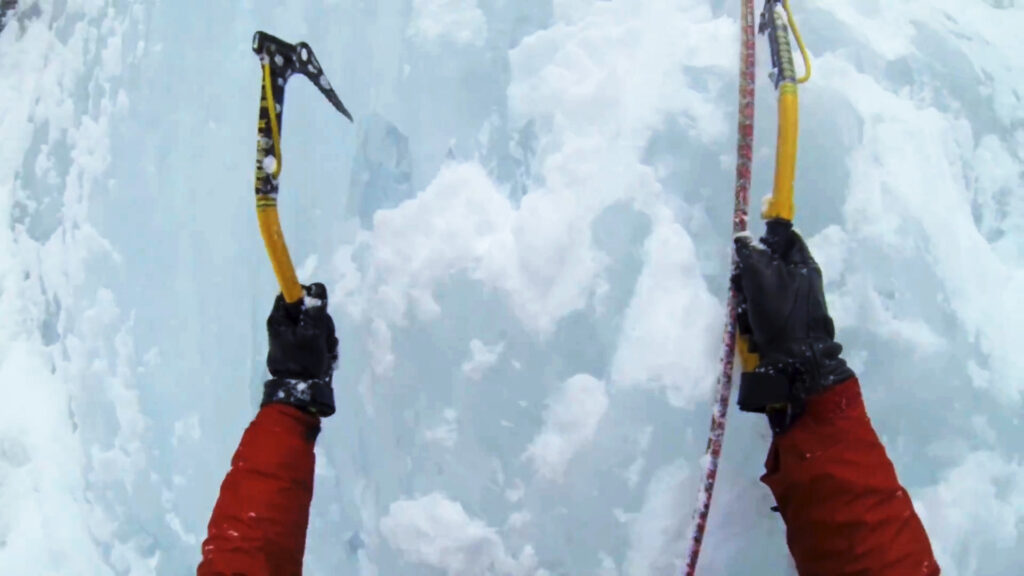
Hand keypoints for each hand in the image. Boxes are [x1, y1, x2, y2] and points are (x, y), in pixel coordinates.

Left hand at [263, 283, 337, 416]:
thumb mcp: (312, 332)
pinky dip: (324, 344)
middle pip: (307, 308)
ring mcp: (294, 337)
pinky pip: (318, 337)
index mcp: (279, 319)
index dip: (307, 296)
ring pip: (316, 323)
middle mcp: (285, 325)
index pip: (291, 293)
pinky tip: (326, 355)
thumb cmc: (303, 360)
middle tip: (323, 333)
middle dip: (321, 320)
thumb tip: (317, 286)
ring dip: (325, 334)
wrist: (301, 391)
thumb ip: (315, 308)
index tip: (318, 306)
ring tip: (325, 349)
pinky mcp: (304, 347)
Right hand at [732, 225, 852, 428]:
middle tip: (740, 280)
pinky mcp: (786, 317)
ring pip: (764, 284)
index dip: (765, 236)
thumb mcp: (762, 278)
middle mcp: (802, 279)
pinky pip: (765, 305)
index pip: (786, 237)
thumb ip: (750, 254)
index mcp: (804, 264)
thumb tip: (742, 236)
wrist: (795, 358)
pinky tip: (749, 320)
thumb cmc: (781, 313)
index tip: (747, 244)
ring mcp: (795, 299)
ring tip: (743, 304)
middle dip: (751, 269)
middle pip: (771, 261)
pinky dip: (754, 310)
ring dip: (749, 291)